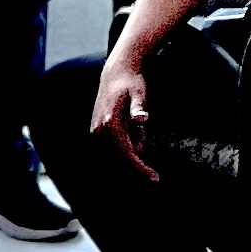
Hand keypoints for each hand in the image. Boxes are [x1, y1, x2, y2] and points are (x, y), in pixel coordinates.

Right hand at [90, 41, 158, 181]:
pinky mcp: (97, 135)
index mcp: (109, 125)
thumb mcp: (140, 92)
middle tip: (141, 129)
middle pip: (122, 160)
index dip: (140, 169)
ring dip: (133, 145)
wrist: (116, 73)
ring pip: (120, 154)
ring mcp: (95, 134)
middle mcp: (98, 132)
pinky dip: (128, 142)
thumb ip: (140, 106)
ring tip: (135, 123)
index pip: (126, 155)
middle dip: (138, 153)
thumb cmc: (131, 83)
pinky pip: (116, 148)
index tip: (155, 179)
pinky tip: (130, 126)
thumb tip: (142, 118)